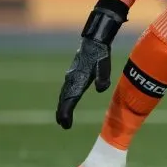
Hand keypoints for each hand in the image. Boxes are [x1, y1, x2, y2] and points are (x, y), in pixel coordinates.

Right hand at [56, 0, 127, 128]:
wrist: (93, 42)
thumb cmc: (100, 54)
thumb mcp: (104, 65)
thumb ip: (103, 77)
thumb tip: (101, 89)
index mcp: (78, 79)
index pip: (70, 99)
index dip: (67, 112)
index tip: (65, 123)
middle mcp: (71, 79)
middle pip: (64, 99)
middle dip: (62, 112)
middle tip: (63, 124)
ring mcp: (70, 76)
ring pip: (64, 94)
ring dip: (62, 106)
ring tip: (62, 118)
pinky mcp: (73, 74)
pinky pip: (66, 89)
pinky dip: (64, 98)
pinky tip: (66, 102)